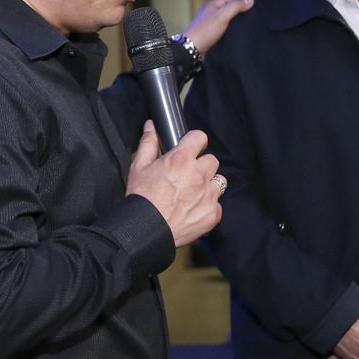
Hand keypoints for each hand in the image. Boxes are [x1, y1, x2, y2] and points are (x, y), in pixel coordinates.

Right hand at [126, 123, 222, 247]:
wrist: (144, 231)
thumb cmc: (140, 199)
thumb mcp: (139, 167)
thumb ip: (148, 144)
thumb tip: (151, 127)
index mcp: (181, 159)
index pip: (200, 137)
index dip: (195, 142)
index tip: (193, 148)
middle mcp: (198, 175)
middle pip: (212, 160)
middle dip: (202, 166)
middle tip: (188, 176)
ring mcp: (208, 195)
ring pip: (219, 181)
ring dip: (209, 185)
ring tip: (192, 194)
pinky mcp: (213, 213)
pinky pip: (218, 204)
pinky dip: (208, 206)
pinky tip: (193, 210)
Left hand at [183, 0, 255, 53]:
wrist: (191, 49)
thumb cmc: (205, 31)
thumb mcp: (221, 16)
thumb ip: (235, 7)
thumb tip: (250, 0)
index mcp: (213, 4)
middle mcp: (212, 11)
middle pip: (229, 3)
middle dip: (242, 1)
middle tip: (255, 2)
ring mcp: (212, 22)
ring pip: (228, 14)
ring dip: (238, 12)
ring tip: (250, 15)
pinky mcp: (212, 32)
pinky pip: (226, 24)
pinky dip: (235, 23)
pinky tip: (240, 28)